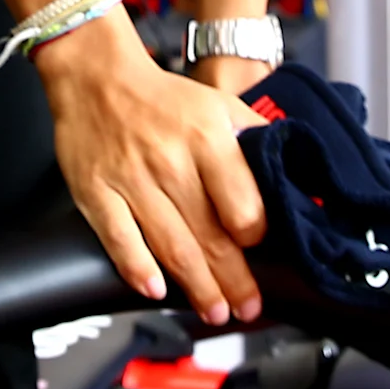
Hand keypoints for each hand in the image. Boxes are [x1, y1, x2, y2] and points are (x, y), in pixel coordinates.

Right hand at [38, 12, 266, 324]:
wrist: (96, 77)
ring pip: (171, 246)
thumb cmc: (162, 98)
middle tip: (248, 307)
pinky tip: (156, 290)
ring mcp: (131, 180)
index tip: (261, 250)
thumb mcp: (220, 104)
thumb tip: (293, 177)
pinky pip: (120, 239)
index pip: (243, 205)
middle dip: (234, 281)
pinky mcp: (97, 193)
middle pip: (211, 236)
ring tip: (216, 311)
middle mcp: (171, 162)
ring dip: (197, 286)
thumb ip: (256, 139)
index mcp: (208, 139)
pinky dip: (138, 269)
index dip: (256, 236)